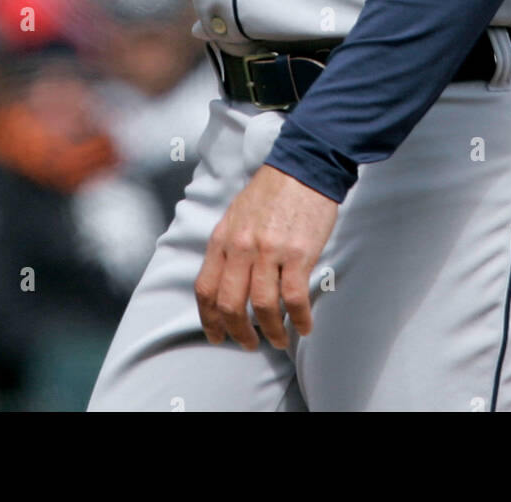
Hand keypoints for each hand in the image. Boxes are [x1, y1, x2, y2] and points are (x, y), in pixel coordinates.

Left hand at [195, 164, 337, 350]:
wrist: (304, 166)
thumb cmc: (272, 191)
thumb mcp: (237, 214)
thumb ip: (229, 246)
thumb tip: (227, 282)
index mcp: (223, 237)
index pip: (206, 289)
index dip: (209, 320)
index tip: (217, 335)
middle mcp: (241, 246)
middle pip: (231, 305)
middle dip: (238, 333)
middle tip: (249, 344)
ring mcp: (269, 251)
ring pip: (262, 307)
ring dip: (271, 331)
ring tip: (279, 340)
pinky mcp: (298, 253)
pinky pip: (294, 298)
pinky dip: (299, 319)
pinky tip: (304, 326)